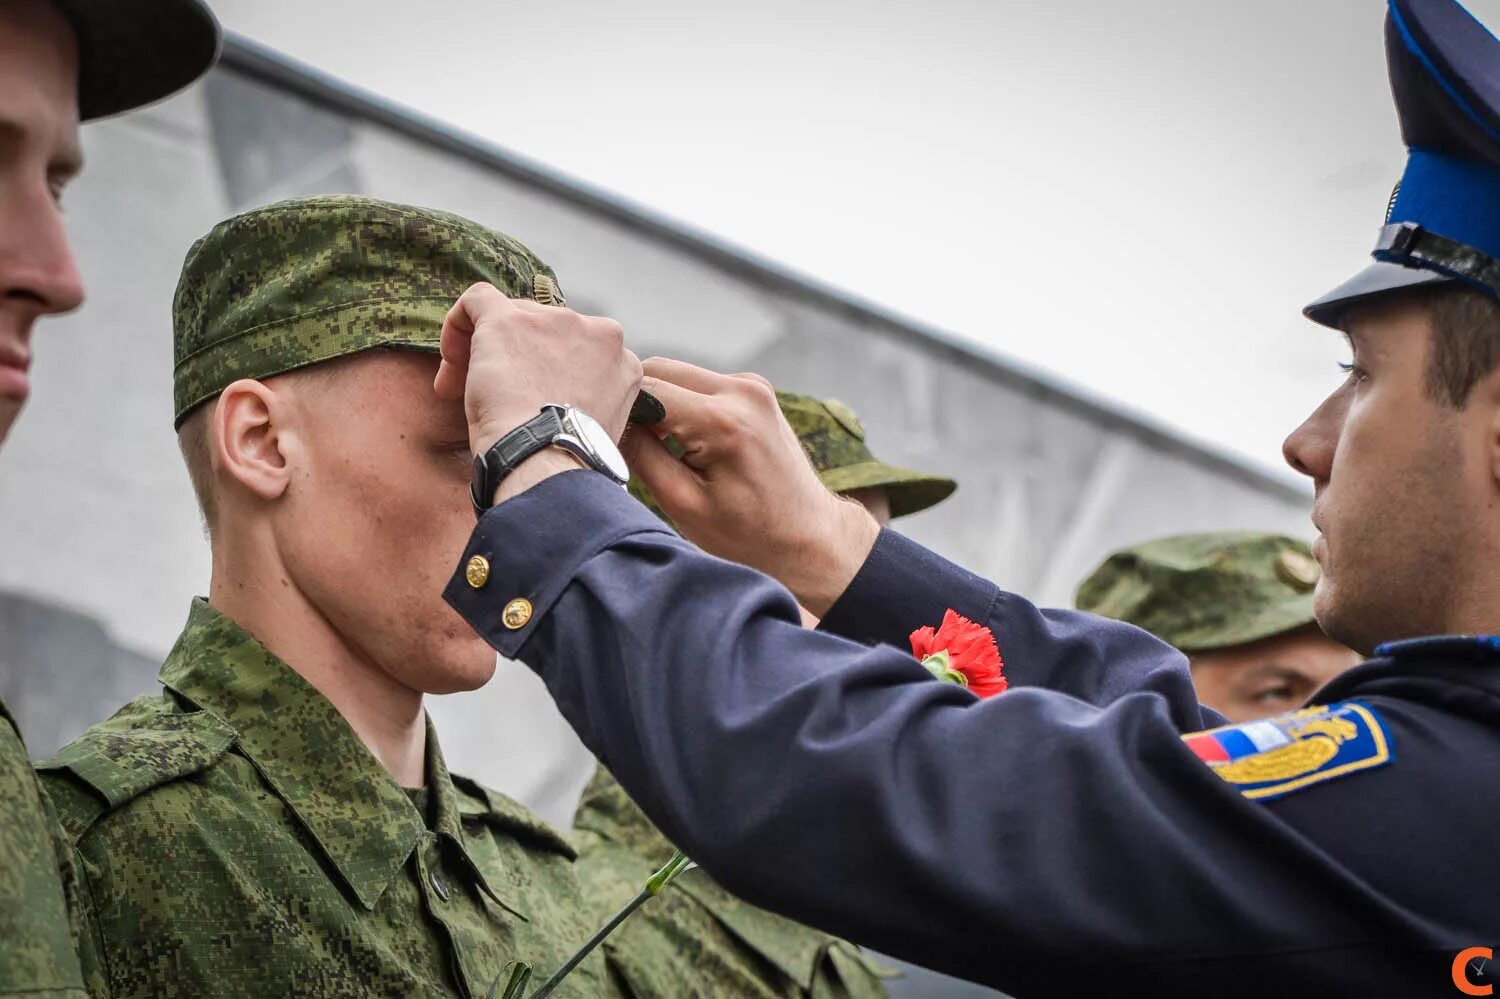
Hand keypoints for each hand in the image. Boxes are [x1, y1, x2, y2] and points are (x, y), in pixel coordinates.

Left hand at [434, 283, 641, 498]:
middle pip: (545, 329)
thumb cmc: (566, 460)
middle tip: (492, 399)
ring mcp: (555, 322)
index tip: (529, 401)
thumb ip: (587, 398)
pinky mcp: (510, 321)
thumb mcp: (597, 427)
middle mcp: (598, 332)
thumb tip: (558, 398)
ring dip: (487, 352)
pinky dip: (458, 322)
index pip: (578, 350)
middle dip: (517, 358)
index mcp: (623, 361)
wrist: (546, 464)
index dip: (548, 371)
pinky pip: (477, 299)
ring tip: (464, 392)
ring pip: (512, 318)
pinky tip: (451, 357)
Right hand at [621, 358, 878, 615]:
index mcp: (723, 420)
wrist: (809, 537)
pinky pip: (700, 384)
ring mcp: (752, 386)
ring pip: (677, 374)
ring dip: (659, 402)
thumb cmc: (750, 535)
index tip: (599, 434)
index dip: (615, 407)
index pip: (645, 387)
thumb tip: (608, 419)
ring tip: (652, 445)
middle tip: (621, 440)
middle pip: (659, 369)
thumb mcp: (683, 504)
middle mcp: (742, 390)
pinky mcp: (754, 391)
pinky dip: (681, 404)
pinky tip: (678, 440)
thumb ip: (641, 454)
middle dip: (635, 400)